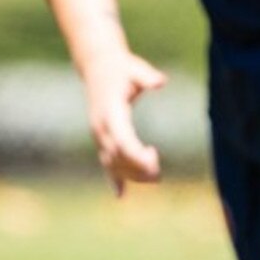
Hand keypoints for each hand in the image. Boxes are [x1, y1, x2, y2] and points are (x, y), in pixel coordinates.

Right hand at [83, 52, 166, 196]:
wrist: (98, 65)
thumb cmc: (123, 68)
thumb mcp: (136, 69)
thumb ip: (148, 77)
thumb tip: (160, 81)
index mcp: (110, 113)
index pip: (122, 141)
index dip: (136, 155)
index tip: (154, 160)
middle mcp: (101, 127)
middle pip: (117, 157)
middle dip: (136, 169)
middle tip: (159, 175)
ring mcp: (99, 134)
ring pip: (111, 162)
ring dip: (130, 174)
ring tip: (154, 178)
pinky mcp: (101, 136)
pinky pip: (105, 161)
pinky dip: (113, 178)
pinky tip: (121, 194)